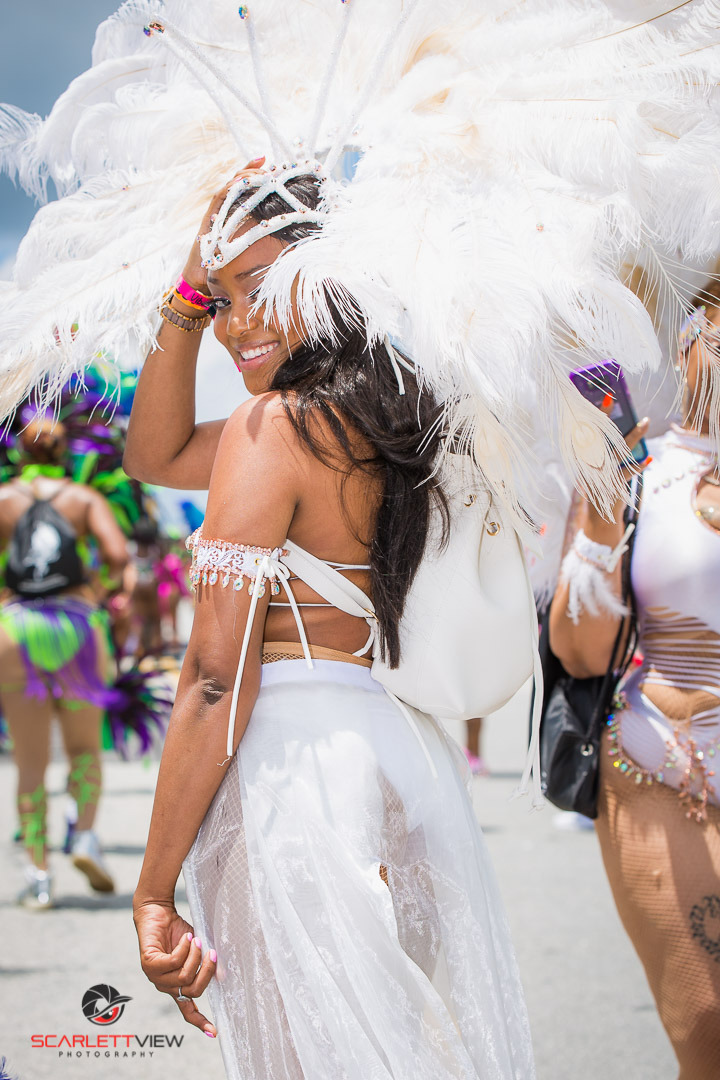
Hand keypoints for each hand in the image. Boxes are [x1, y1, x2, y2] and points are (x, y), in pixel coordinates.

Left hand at [133, 899, 217, 1037]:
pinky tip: (186, 937)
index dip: (200, 1021)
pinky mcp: (149, 964)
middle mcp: (165, 985)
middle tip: (212, 952)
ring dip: (195, 955)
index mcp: (176, 985)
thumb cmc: (178, 931)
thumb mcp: (196, 950)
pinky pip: (173, 962)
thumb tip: (222, 976)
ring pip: (184, 976)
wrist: (157, 911)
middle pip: (193, 991)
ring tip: (196, 939)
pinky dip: (184, 948)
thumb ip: (204, 964)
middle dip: (207, 971)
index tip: (214, 1032)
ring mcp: (155, 976)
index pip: (187, 1009)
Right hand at [180, 156, 266, 295]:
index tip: (274, 166)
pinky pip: (219, 198)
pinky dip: (230, 188)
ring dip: (245, 176)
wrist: (201, 276)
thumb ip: (258, 238)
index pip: (246, 188)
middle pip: (238, 181)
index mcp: (234, 212)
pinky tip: (241, 183)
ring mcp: (216, 211)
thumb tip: (281, 234)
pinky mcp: (209, 217)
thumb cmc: (224, 265)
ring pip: (230, 186)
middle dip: (254, 170)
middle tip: (270, 167)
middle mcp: (224, 208)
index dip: (258, 174)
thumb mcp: (246, 249)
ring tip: (260, 171)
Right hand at [584, 403, 651, 535]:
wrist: (598, 518)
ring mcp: (601, 472)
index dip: (591, 415)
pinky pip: (628, 471)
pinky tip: (649, 457)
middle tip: (611, 398)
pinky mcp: (613, 484)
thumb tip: (615, 427)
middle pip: (598, 434)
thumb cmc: (598, 488)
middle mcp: (589, 463)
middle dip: (604, 415)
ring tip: (645, 421)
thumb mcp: (593, 468)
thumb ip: (598, 451)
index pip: (585, 431)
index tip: (599, 399)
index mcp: (583, 458)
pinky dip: (639, 465)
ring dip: (634, 435)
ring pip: (618, 449)